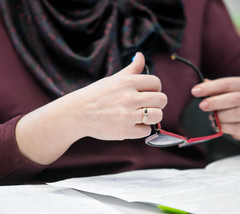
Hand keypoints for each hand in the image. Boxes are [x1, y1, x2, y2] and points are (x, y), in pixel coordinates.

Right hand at [15, 52, 166, 163]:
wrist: (77, 114)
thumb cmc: (96, 95)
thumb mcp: (113, 79)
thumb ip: (131, 69)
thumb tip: (140, 56)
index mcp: (127, 81)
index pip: (157, 83)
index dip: (155, 89)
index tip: (148, 93)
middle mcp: (129, 97)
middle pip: (162, 100)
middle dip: (156, 103)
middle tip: (146, 106)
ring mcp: (127, 115)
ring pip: (157, 115)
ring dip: (152, 117)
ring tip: (141, 116)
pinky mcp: (124, 131)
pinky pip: (146, 131)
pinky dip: (140, 130)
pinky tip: (131, 125)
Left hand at [191, 77, 239, 140]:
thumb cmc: (233, 102)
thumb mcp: (227, 91)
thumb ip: (214, 88)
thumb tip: (201, 85)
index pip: (227, 84)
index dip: (210, 87)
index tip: (195, 91)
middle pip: (235, 99)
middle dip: (215, 102)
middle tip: (202, 105)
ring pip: (237, 113)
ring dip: (220, 115)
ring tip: (210, 116)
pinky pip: (235, 128)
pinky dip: (222, 126)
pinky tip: (215, 125)